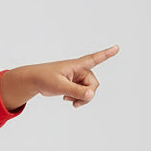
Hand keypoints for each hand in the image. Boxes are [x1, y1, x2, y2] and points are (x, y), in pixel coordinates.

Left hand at [0, 45, 118, 110]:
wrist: (34, 81)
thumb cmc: (45, 78)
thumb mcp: (60, 86)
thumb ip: (76, 91)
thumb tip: (91, 95)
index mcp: (77, 65)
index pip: (94, 58)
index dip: (106, 54)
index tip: (117, 47)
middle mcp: (80, 70)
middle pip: (93, 84)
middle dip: (87, 94)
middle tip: (76, 103)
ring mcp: (78, 77)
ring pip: (89, 91)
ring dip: (82, 98)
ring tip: (70, 102)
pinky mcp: (74, 84)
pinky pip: (83, 93)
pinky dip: (78, 98)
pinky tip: (67, 99)